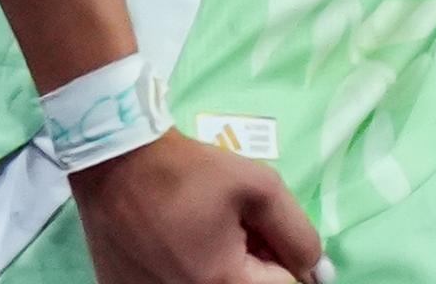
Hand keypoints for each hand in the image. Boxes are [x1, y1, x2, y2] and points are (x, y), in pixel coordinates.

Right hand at [72, 134, 326, 283]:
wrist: (117, 163)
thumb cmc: (191, 172)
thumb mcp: (261, 189)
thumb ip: (297, 235)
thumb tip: (318, 273)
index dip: (281, 258)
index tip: (262, 231)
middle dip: (251, 265)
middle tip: (235, 230)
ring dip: (219, 269)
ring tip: (204, 234)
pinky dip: (184, 271)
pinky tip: (176, 243)